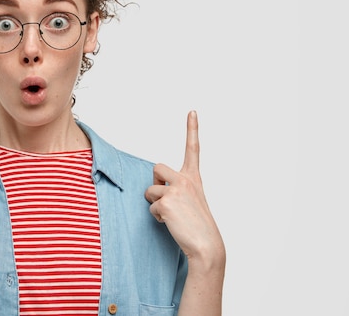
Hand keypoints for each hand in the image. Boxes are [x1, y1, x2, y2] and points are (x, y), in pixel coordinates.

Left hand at [144, 111, 223, 262]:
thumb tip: (156, 188)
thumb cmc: (198, 226)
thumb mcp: (191, 200)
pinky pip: (150, 206)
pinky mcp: (165, 201)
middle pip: (156, 168)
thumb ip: (177, 188)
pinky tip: (170, 223)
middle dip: (156, 183)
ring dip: (155, 203)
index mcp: (194, 178)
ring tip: (172, 216)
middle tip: (168, 200)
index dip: (192, 128)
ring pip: (150, 190)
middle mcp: (186, 179)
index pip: (193, 148)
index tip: (192, 111)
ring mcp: (176, 189)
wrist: (206, 246)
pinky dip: (157, 216)